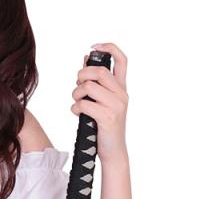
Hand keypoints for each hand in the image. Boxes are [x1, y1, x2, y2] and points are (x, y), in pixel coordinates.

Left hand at [71, 41, 128, 164]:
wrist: (113, 151)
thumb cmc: (103, 126)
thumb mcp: (102, 101)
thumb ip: (96, 83)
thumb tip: (86, 60)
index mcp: (121, 88)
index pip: (122, 59)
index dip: (109, 48)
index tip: (93, 47)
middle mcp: (122, 94)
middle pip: (99, 71)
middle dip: (82, 75)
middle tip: (77, 87)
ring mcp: (116, 105)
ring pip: (89, 87)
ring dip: (76, 93)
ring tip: (77, 102)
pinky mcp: (108, 117)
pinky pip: (84, 104)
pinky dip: (75, 108)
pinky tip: (78, 113)